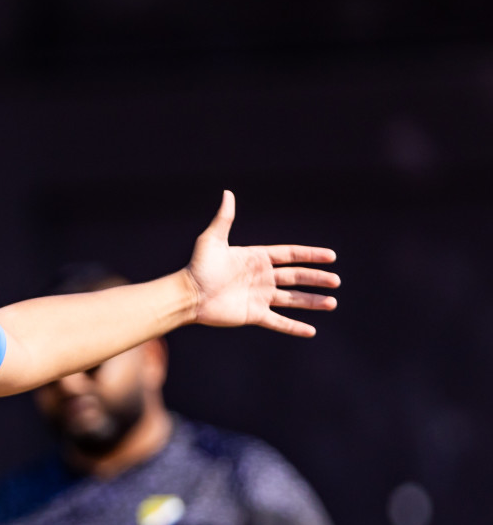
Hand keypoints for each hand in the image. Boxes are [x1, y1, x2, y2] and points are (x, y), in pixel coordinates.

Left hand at [184, 191, 339, 336]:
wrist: (188, 295)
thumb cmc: (198, 267)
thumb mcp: (212, 240)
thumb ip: (224, 219)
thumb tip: (228, 193)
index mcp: (257, 259)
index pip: (290, 255)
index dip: (310, 255)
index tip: (331, 256)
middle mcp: (262, 277)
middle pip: (296, 277)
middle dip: (317, 279)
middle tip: (336, 281)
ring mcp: (259, 297)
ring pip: (292, 300)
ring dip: (312, 302)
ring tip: (331, 303)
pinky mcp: (253, 314)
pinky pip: (278, 322)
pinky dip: (294, 327)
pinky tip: (310, 331)